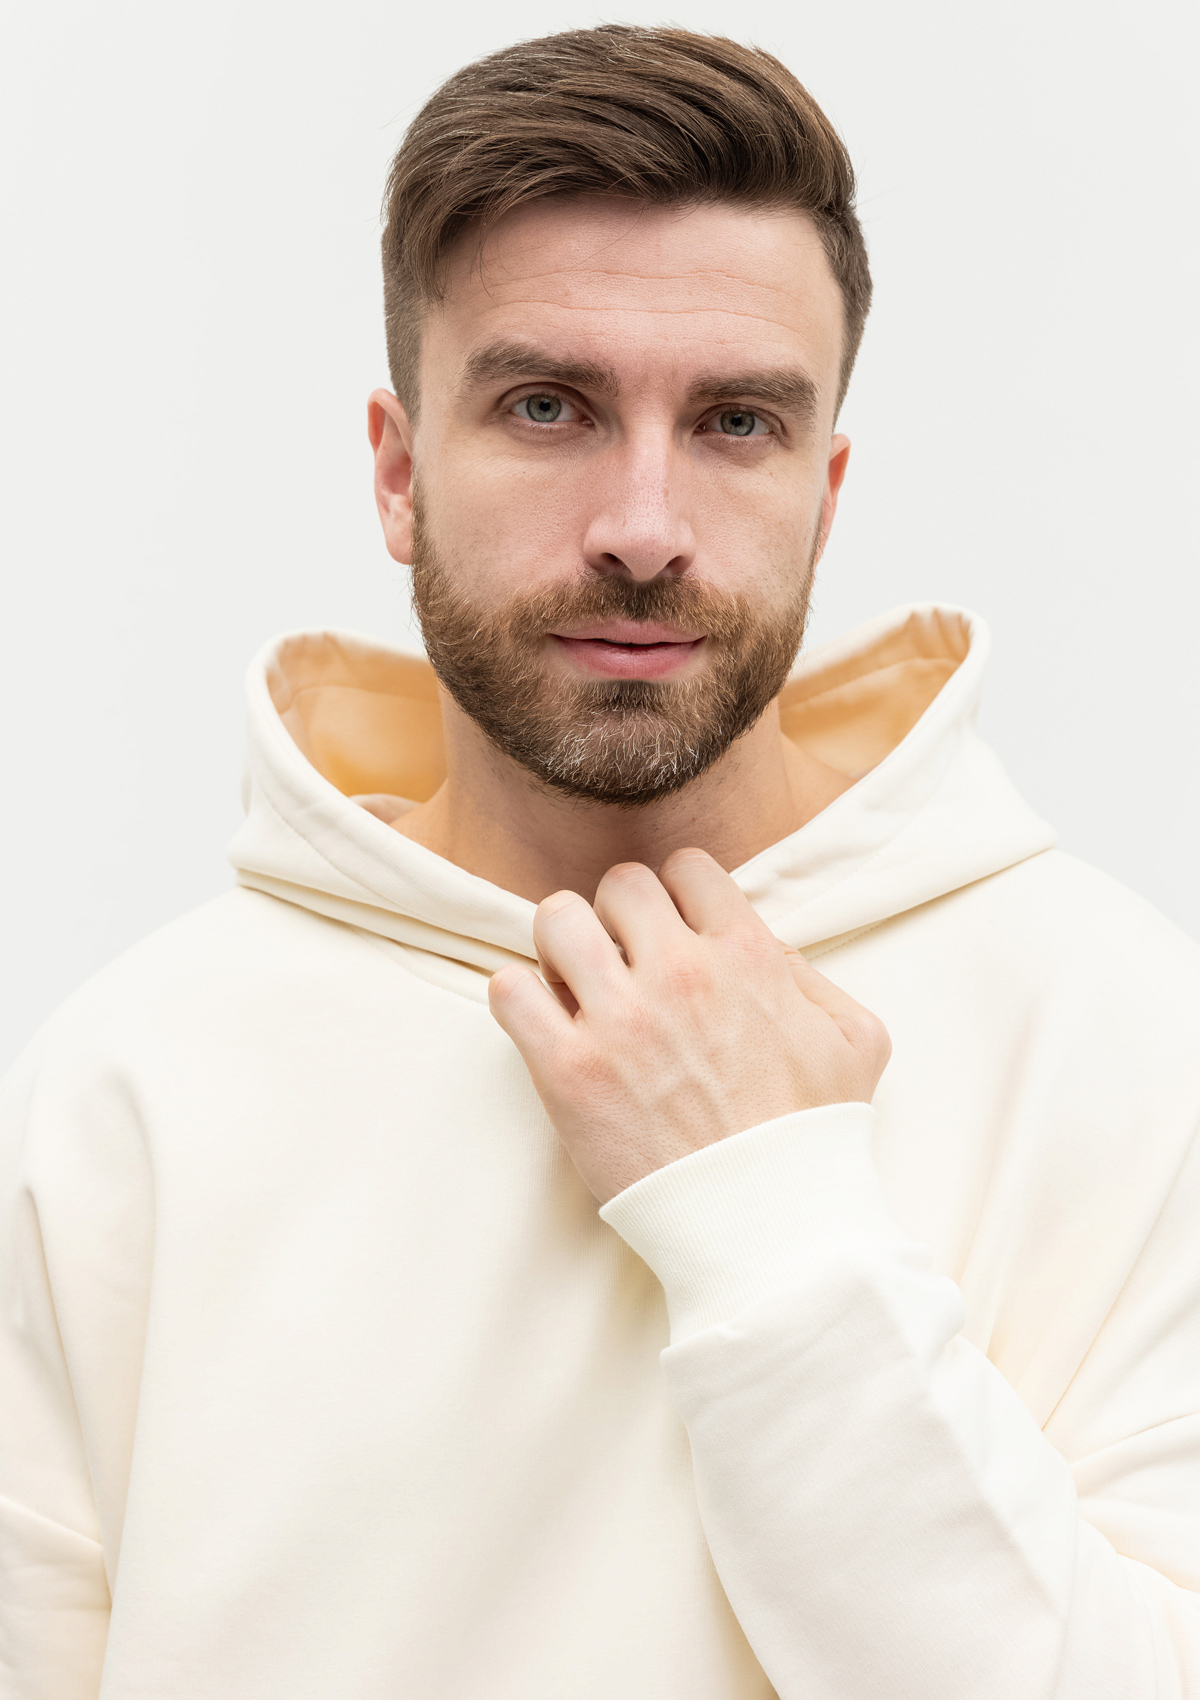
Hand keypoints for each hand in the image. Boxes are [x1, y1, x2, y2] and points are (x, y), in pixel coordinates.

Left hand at [489, 848, 890, 1202]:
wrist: (769, 1228)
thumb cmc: (811, 1140)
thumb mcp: (854, 1041)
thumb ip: (810, 977)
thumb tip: (763, 947)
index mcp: (746, 956)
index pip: (686, 868)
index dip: (678, 896)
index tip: (673, 932)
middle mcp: (680, 973)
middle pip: (618, 885)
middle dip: (618, 917)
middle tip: (623, 963)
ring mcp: (619, 1020)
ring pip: (555, 919)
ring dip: (562, 946)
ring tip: (577, 987)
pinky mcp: (568, 1071)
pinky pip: (509, 990)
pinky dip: (518, 998)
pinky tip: (545, 1025)